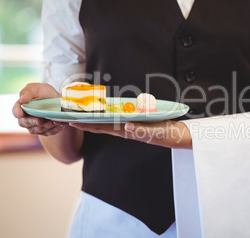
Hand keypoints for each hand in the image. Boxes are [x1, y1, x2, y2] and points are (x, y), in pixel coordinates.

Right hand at [12, 83, 66, 135]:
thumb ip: (27, 92)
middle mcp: (26, 119)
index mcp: (21, 107)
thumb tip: (22, 99)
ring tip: (56, 121)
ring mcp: (35, 126)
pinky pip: (49, 132)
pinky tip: (61, 124)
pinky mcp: (45, 130)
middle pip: (26, 123)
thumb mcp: (35, 88)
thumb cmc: (42, 91)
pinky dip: (56, 129)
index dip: (17, 113)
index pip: (16, 111)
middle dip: (34, 122)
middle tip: (41, 120)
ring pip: (38, 130)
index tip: (21, 114)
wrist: (55, 97)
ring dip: (47, 126)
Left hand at [70, 120, 191, 148]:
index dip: (87, 125)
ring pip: (108, 123)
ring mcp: (131, 126)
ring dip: (94, 119)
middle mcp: (126, 129)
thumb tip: (125, 126)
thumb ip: (141, 130)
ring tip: (82, 114)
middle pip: (102, 126)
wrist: (179, 136)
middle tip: (69, 117)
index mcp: (128, 132)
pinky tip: (104, 113)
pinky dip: (108, 115)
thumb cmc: (168, 134)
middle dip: (85, 122)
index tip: (72, 122)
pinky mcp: (137, 122)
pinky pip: (118, 118)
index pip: (103, 128)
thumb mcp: (156, 132)